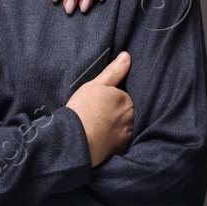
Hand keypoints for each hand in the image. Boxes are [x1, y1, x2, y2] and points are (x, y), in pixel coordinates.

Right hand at [65, 51, 133, 166]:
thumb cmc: (84, 109)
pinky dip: (111, 141)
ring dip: (114, 127)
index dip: (110, 99)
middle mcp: (130, 117)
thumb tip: (127, 56)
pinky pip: (119, 142)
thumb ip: (113, 71)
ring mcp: (126, 134)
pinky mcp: (121, 149)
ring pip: (122, 127)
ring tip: (97, 128)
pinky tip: (100, 139)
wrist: (76, 140)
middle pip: (125, 112)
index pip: (123, 97)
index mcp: (126, 99)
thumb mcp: (96, 85)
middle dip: (115, 113)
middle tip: (97, 115)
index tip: (98, 103)